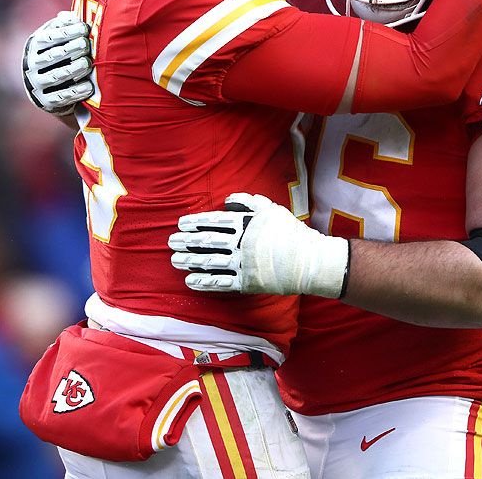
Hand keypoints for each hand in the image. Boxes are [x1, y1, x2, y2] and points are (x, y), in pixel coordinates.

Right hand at [22, 11, 94, 115]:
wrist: (47, 88)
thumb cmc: (58, 54)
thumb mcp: (56, 38)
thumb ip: (64, 26)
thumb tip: (73, 16)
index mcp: (34, 45)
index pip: (50, 37)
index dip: (67, 32)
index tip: (84, 28)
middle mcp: (32, 64)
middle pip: (52, 56)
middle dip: (71, 49)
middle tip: (86, 45)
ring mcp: (37, 84)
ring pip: (56, 76)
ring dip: (73, 69)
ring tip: (87, 63)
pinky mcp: (46, 101)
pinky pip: (62, 96)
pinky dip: (76, 91)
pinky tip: (89, 86)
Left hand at [169, 193, 348, 297]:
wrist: (310, 261)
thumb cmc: (291, 233)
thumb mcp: (272, 209)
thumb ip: (249, 202)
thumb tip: (227, 200)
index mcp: (247, 223)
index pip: (215, 221)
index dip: (196, 222)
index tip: (182, 223)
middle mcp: (242, 243)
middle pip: (208, 241)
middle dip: (187, 241)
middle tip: (171, 241)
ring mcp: (244, 264)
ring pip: (210, 262)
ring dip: (189, 261)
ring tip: (174, 260)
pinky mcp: (248, 282)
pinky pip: (221, 282)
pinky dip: (204, 282)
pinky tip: (190, 280)